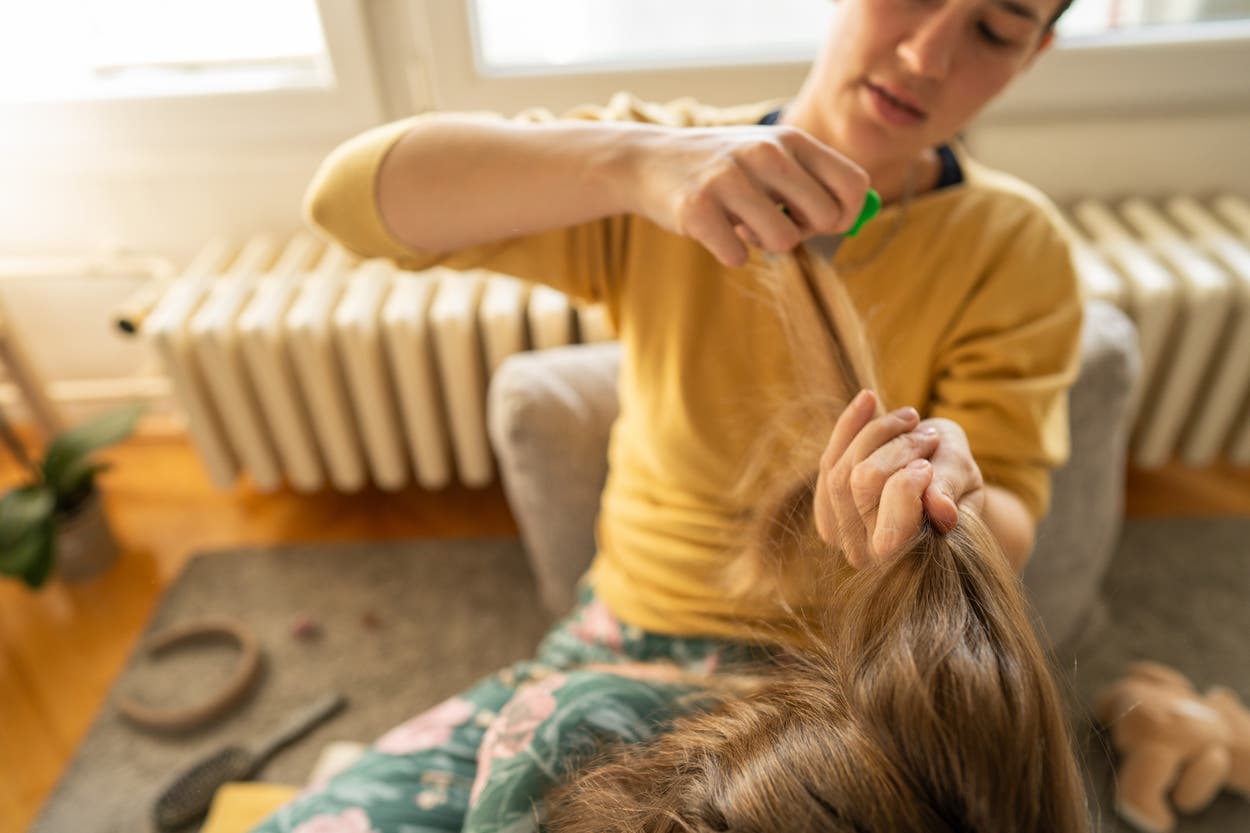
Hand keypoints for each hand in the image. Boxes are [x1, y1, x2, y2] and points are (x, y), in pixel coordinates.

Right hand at [629, 125, 868, 267]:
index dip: (846, 215)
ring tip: (742, 224)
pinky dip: (729, 252)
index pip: (853, 184)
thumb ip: (811, 181)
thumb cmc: (722, 169)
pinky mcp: (697, 208)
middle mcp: (764, 152)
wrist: (649, 161)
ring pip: (783, 241)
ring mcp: (729, 179)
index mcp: (790, 140)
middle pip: (825, 217)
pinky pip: (737, 255)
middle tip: (776, 224)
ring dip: (764, 245)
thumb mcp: (769, 157)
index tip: (821, 223)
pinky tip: (713, 230)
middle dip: (805, 233)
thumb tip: (855, 218)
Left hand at [813, 390, 983, 567]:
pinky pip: (828, 458)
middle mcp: (864, 554)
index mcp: (905, 559)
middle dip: (899, 448)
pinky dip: (850, 425)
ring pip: (839, 466)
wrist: (941, 486)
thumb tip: (942, 510)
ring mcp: (837, 531)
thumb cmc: (958, 485)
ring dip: (878, 432)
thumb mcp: (965, 482)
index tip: (931, 459)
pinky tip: (869, 399)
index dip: (909, 482)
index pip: (890, 522)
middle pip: (861, 482)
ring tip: (912, 419)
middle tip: (930, 435)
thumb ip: (951, 492)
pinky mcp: (824, 506)